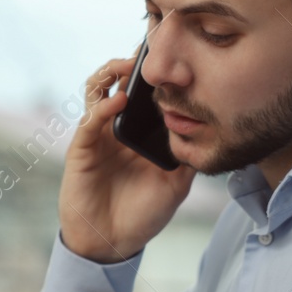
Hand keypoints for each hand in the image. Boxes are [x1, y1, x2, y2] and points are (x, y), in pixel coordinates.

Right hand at [60, 55, 196, 262]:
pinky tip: (118, 101)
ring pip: (97, 90)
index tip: (173, 52)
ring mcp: (98, 136)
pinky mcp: (82, 149)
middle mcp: (116, 128)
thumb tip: (210, 131)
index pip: (144, 93)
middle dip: (133, 62)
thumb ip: (188, 158)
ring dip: (110, 72)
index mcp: (139, 133)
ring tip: (129, 66)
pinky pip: (89, 120)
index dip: (154, 72)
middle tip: (151, 48)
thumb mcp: (175, 185)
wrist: (114, 243)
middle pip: (119, 82)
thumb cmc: (141, 214)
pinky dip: (102, 107)